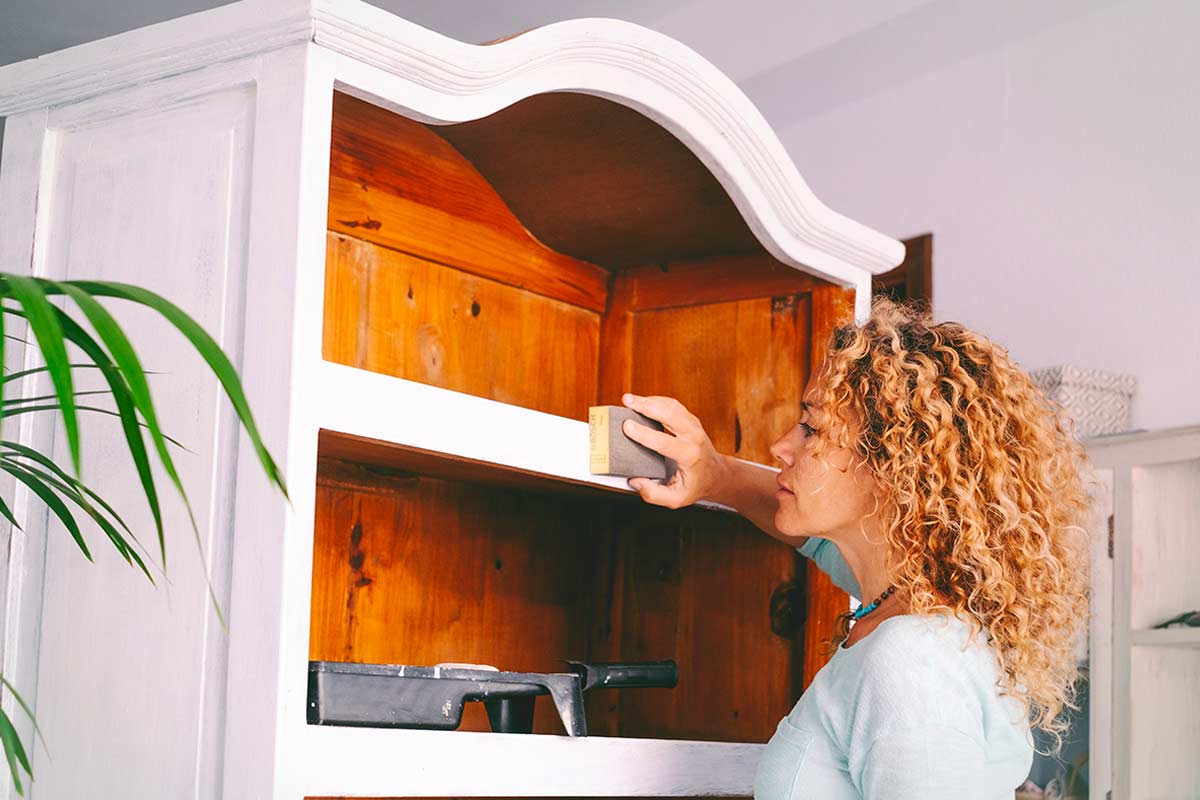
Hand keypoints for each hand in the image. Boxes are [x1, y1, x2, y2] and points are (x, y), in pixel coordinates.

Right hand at [619, 393, 727, 508]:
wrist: (716, 475)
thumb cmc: (695, 485)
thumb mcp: (676, 498)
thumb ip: (654, 494)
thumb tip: (636, 481)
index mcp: (689, 456)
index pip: (664, 442)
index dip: (644, 433)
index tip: (627, 426)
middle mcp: (693, 437)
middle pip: (670, 414)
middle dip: (646, 406)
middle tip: (626, 401)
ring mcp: (693, 426)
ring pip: (671, 406)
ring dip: (650, 400)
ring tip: (630, 399)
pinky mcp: (690, 420)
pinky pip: (673, 405)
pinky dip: (657, 401)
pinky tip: (644, 402)